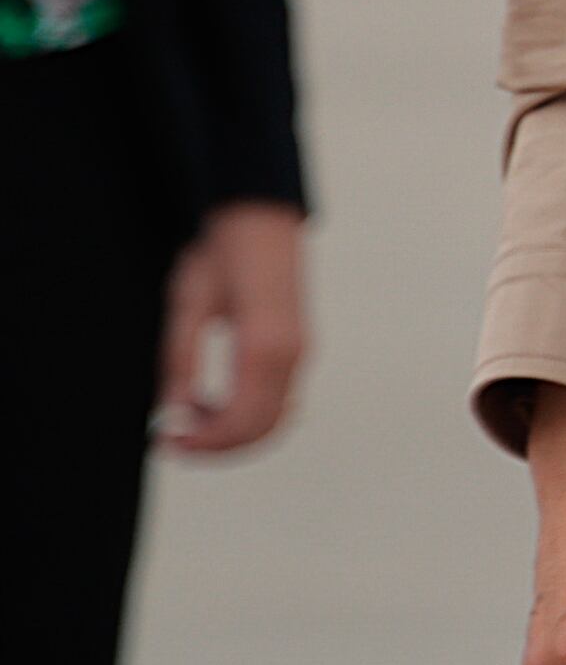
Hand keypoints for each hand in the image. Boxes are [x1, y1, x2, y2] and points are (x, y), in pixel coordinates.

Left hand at [157, 201, 306, 453]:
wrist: (258, 219)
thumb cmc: (220, 255)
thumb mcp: (187, 306)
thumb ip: (180, 362)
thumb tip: (172, 412)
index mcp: (265, 347)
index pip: (241, 421)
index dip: (203, 443)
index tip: (166, 441)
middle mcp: (292, 355)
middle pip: (262, 428)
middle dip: (216, 445)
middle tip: (172, 441)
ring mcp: (300, 353)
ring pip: (274, 419)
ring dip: (232, 432)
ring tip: (189, 417)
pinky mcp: (297, 349)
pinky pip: (280, 401)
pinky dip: (248, 416)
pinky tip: (214, 402)